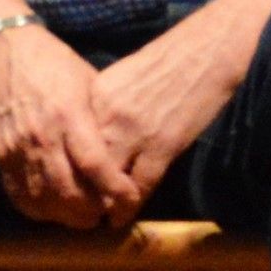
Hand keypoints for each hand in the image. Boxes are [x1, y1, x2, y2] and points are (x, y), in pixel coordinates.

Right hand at [0, 22, 144, 228]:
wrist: (1, 49)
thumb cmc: (52, 63)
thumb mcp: (88, 81)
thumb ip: (102, 119)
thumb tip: (125, 151)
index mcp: (68, 114)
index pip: (95, 164)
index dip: (115, 189)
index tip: (130, 199)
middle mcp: (42, 136)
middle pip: (69, 192)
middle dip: (93, 212)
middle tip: (107, 214)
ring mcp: (17, 148)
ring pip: (44, 200)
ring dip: (67, 217)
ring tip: (83, 216)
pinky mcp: (0, 155)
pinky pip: (19, 195)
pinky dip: (39, 210)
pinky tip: (54, 210)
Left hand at [85, 19, 245, 208]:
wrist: (206, 51)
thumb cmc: (167, 61)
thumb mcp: (122, 80)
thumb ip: (102, 108)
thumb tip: (89, 138)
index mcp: (94, 96)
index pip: (70, 142)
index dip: (66, 169)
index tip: (63, 187)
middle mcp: (107, 116)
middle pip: (82, 166)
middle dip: (79, 192)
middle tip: (77, 213)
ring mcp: (134, 132)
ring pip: (108, 182)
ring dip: (104, 206)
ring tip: (100, 220)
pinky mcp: (162, 145)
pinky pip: (140, 186)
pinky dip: (131, 205)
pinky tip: (125, 216)